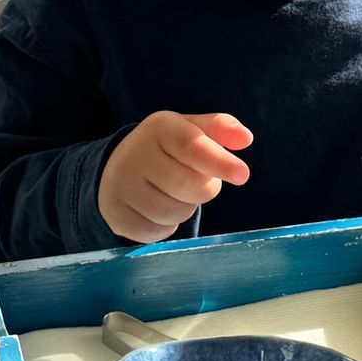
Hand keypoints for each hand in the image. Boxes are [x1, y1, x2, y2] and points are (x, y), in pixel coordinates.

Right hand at [99, 111, 252, 243]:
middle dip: (205, 188)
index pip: (192, 146)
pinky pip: (158, 231)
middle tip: (199, 181)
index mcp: (160, 128)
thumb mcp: (189, 129)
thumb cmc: (165, 149)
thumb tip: (245, 138)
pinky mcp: (117, 215)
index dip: (219, 162)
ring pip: (175, 212)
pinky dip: (167, 225)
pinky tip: (159, 207)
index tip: (242, 175)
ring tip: (174, 192)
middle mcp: (136, 155)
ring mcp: (122, 186)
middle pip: (190, 185)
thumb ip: (219, 129)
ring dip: (186, 207)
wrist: (116, 169)